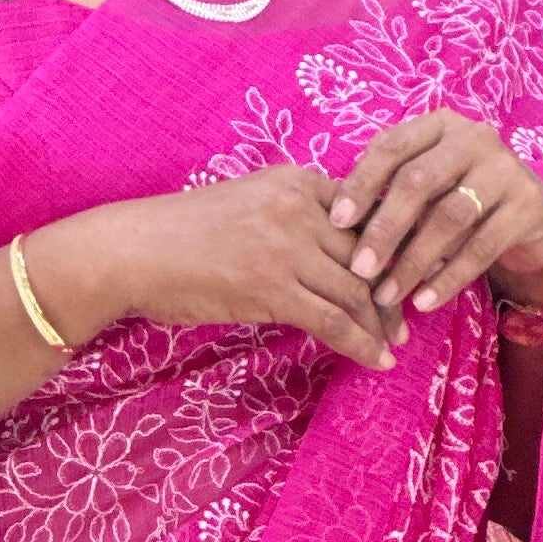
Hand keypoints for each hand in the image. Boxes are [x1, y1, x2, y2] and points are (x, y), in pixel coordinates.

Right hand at [41, 169, 407, 372]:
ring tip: (395, 344)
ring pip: (359, 289)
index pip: (366, 214)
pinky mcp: (272, 286)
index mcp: (297, 180)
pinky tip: (378, 361)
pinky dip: (362, 344)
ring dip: (383, 323)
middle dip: (396, 288)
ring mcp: (288, 246)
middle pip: (370, 252)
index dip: (393, 247)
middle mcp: (300, 206)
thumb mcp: (247, 203)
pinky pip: (334, 319)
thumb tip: (330, 248)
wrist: (134, 251)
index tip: (407, 272)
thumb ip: (293, 215)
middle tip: (409, 318)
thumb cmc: (183, 234)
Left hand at [328, 110, 542, 317]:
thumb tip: (340, 223)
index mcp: (439, 125)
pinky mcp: (527, 207)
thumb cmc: (461, 196)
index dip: (361, 184)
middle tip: (360, 269)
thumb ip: (390, 191)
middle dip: (384, 228)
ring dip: (413, 261)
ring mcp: (505, 170)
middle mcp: (474, 139)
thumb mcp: (428, 185)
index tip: (337, 222)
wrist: (532, 212)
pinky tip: (424, 301)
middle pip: (419, 181)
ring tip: (387, 295)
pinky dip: (448, 278)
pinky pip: (481, 247)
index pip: (392, 148)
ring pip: (450, 217)